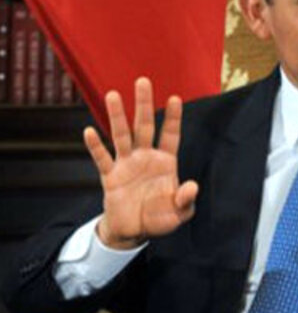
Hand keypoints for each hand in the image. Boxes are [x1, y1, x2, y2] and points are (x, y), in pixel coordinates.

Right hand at [84, 77, 197, 249]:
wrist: (133, 232)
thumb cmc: (160, 218)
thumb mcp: (179, 213)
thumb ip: (186, 200)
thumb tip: (192, 186)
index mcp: (165, 162)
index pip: (171, 135)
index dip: (173, 118)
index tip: (175, 98)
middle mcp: (145, 157)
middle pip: (145, 126)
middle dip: (145, 104)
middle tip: (143, 81)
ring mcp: (126, 164)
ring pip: (122, 136)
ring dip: (118, 116)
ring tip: (113, 94)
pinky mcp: (110, 177)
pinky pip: (102, 159)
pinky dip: (95, 146)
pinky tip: (89, 131)